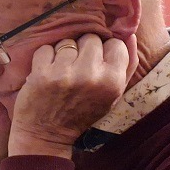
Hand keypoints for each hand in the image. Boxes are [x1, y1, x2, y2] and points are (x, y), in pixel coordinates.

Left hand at [9, 33, 134, 157]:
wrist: (46, 134)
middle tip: (76, 67)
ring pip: (67, 42)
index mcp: (112, 81)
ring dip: (62, 53)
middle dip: (83, 50)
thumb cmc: (82, 112)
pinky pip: (45, 49)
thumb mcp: (113, 94)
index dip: (104, 51)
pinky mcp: (41, 74)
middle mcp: (90, 75)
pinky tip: (46, 72)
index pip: (115, 44)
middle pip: (90, 39)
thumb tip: (129, 34)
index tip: (96, 64)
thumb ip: (126, 65)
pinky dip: (43, 58)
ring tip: (61, 70)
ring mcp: (64, 74)